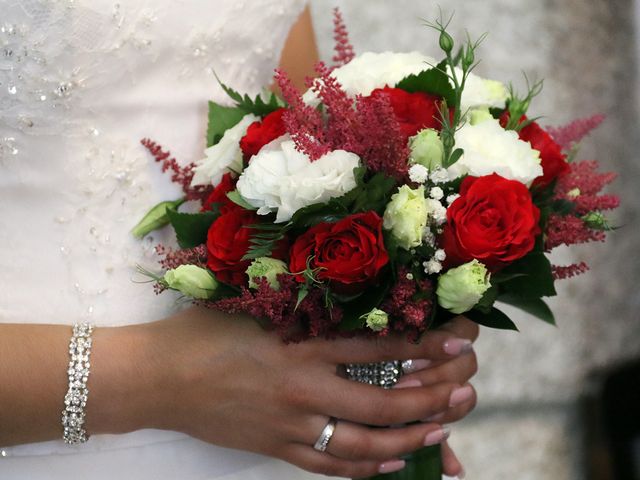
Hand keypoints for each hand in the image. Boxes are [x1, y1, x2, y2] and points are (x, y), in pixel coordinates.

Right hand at [106, 308, 477, 477]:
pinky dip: (364, 468)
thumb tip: (349, 295)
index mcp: (298, 344)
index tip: (460, 342)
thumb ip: (302, 304)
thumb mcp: (254, 304)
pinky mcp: (275, 447)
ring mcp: (290, 424)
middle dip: (431, 398)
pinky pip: (328, 465)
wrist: (156, 378)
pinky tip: (392, 463)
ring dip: (409, 439)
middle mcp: (302, 388)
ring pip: (363, 442)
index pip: (376, 345)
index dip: (424, 343)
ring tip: (444, 431)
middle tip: (466, 393)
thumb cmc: (202, 331)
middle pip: (382, 400)